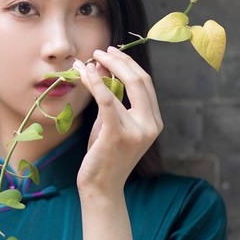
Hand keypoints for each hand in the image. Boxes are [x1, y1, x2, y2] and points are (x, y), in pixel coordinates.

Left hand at [73, 47, 162, 195]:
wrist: (101, 188)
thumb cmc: (104, 157)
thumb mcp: (110, 124)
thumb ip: (109, 98)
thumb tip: (100, 67)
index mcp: (154, 122)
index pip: (145, 83)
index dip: (128, 64)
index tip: (111, 53)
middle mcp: (151, 125)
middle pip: (140, 80)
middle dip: (119, 61)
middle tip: (101, 51)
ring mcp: (137, 131)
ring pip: (123, 87)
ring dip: (104, 69)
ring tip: (88, 60)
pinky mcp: (118, 134)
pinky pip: (107, 100)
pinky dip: (95, 83)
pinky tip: (85, 73)